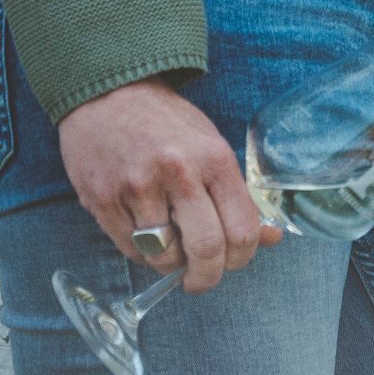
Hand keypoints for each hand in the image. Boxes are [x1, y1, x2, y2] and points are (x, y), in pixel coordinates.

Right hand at [57, 77, 276, 292]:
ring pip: (164, 256)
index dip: (242, 258)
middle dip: (207, 276)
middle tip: (202, 279)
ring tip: (172, 251)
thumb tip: (270, 238)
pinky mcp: (103, 200)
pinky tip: (147, 240)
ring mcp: (137, 189)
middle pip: (206, 250)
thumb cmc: (166, 125)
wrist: (108, 94)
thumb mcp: (212, 147)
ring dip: (172, 265)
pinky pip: (130, 250)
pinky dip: (143, 255)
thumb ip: (240, 196)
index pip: (241, 229)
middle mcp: (178, 173)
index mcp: (214, 159)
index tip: (234, 262)